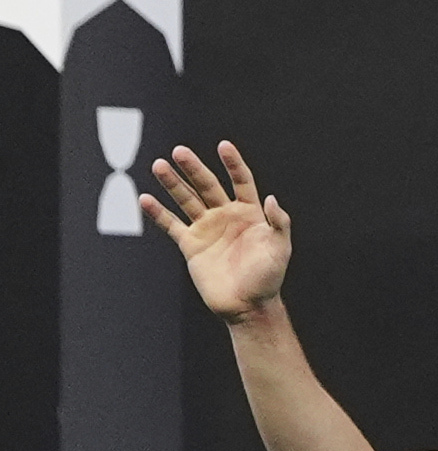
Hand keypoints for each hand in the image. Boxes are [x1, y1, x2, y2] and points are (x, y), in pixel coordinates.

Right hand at [143, 142, 292, 317]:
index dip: (233, 163)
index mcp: (250, 212)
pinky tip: (145, 199)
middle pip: (207, 185)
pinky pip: (171, 225)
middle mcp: (226, 215)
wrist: (247, 304)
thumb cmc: (268, 276)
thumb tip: (272, 198)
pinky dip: (158, 213)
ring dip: (172, 184)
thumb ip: (279, 222)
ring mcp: (207, 229)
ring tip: (158, 165)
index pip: (240, 180)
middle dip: (193, 168)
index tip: (223, 146)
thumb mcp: (280, 247)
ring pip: (187, 200)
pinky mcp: (190, 245)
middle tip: (178, 151)